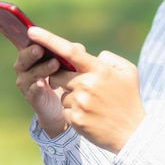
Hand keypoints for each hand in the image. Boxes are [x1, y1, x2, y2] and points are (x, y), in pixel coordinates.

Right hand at [0, 7, 68, 136]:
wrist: (62, 105)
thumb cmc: (63, 75)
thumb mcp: (68, 58)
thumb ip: (71, 50)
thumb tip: (76, 48)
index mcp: (28, 50)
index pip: (10, 34)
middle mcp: (22, 65)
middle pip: (23, 55)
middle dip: (31, 51)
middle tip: (39, 48)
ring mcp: (25, 81)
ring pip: (31, 72)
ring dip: (42, 67)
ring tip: (54, 64)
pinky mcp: (33, 97)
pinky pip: (33, 91)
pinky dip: (38, 87)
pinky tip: (43, 84)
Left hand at [28, 26, 145, 153]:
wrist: (132, 133)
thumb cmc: (129, 98)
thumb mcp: (128, 71)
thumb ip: (108, 58)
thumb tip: (92, 56)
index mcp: (99, 70)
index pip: (69, 51)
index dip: (48, 39)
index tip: (32, 31)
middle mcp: (86, 85)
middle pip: (58, 74)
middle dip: (62, 76)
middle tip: (81, 85)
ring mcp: (80, 103)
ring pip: (62, 94)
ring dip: (72, 97)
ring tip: (92, 105)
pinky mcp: (75, 119)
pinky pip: (64, 110)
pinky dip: (74, 112)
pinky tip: (89, 116)